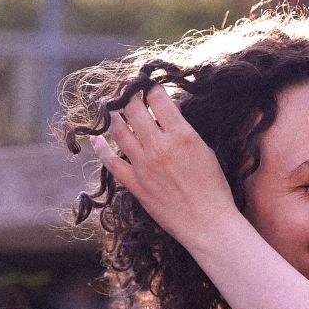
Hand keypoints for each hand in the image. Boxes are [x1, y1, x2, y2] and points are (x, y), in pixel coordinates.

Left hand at [89, 85, 238, 242]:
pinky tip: (95, 138)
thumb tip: (172, 109)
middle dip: (129, 96)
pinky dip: (100, 148)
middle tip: (126, 91)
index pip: (159, 100)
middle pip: (134, 110)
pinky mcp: (134, 184)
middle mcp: (159, 147)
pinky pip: (110, 162)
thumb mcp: (205, 150)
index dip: (151, 88)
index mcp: (182, 135)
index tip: (148, 85)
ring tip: (109, 107)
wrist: (207, 222)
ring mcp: (143, 165)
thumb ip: (185, 129)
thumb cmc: (213, 187)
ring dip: (112, 116)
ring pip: (119, 131)